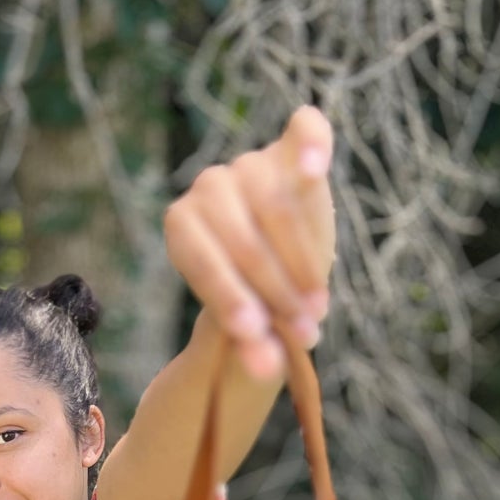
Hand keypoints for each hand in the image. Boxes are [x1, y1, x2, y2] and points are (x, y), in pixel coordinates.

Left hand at [164, 103, 335, 381]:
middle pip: (243, 241)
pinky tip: (314, 171)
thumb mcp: (248, 324)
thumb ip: (253, 344)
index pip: (204, 261)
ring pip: (277, 208)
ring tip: (317, 311)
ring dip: (301, 265)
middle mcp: (210, 187)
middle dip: (274, 295)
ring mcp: (250, 163)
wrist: (273, 261)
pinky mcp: (291, 149)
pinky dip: (311, 147)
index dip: (228, 297)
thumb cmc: (255, 296)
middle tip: (301, 336)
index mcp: (182, 227)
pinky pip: (306, 131)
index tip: (252, 332)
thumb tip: (265, 368)